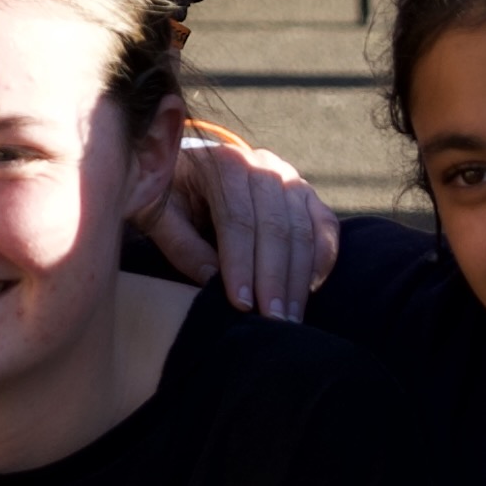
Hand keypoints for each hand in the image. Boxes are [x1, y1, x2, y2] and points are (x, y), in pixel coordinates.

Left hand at [136, 118, 340, 313]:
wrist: (193, 166)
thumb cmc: (172, 194)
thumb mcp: (161, 213)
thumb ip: (181, 244)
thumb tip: (211, 280)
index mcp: (224, 164)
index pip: (237, 219)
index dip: (240, 264)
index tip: (240, 304)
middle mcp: (262, 165)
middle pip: (276, 226)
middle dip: (274, 278)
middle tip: (272, 321)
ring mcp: (289, 177)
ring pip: (304, 229)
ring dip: (299, 278)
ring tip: (289, 318)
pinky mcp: (306, 194)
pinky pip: (325, 225)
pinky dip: (323, 258)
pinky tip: (311, 290)